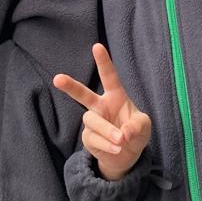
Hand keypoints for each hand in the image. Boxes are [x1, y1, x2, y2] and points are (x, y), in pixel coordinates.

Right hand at [54, 42, 152, 181]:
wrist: (127, 154)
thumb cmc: (135, 132)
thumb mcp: (144, 126)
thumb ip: (137, 126)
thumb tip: (122, 133)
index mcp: (115, 96)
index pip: (109, 76)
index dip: (103, 62)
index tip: (97, 46)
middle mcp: (100, 106)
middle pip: (83, 94)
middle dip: (70, 86)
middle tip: (57, 79)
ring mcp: (92, 122)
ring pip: (92, 121)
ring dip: (108, 131)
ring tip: (121, 140)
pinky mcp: (88, 138)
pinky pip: (94, 139)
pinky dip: (107, 145)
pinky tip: (117, 148)